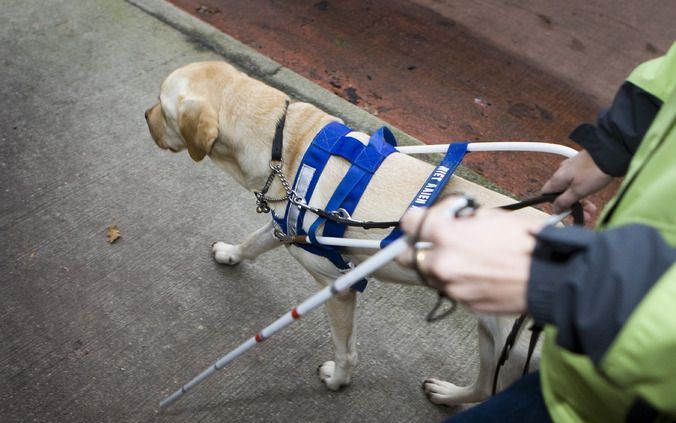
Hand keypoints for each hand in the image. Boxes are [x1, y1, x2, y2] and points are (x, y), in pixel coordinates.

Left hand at [396, 197, 546, 313]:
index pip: (408, 223)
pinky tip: (479, 273)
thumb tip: (455, 220)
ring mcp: (451, 287)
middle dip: (415, 248)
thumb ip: (463, 219)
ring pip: (430, 275)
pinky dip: (459, 281)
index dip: (416, 219)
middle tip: (430, 243)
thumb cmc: (526, 243)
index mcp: (445, 236)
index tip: (423, 220)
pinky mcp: (464, 304)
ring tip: (464, 258)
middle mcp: (441, 263)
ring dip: (439, 266)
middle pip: (406, 257)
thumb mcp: (492, 216)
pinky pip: (451, 290)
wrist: (550, 278)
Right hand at [541, 149, 612, 218]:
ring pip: (571, 189)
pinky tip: (593, 194)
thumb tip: (555, 209)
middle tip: (585, 214)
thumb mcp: (579, 191)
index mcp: (557, 178)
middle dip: (572, 206)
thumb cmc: (595, 170)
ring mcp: (572, 168)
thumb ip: (565, 201)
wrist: (611, 153)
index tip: (565, 214)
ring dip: (580, 200)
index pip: (546, 195)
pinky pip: (579, 183)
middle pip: (561, 194)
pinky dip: (584, 191)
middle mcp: (562, 172)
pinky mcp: (582, 167)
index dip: (554, 206)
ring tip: (592, 208)